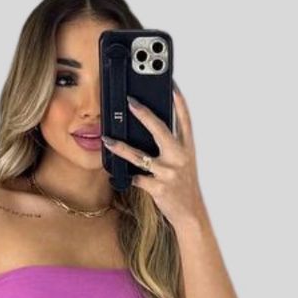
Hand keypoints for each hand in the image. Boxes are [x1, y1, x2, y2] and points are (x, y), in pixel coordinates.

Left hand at [101, 83, 204, 227]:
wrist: (190, 213)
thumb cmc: (184, 185)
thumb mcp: (184, 162)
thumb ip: (172, 145)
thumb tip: (152, 127)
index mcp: (187, 148)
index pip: (185, 119)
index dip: (178, 100)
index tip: (171, 83)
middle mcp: (179, 157)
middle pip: (160, 130)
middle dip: (144, 114)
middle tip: (131, 101)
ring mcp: (168, 173)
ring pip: (139, 157)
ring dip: (121, 148)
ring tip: (107, 140)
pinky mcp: (158, 188)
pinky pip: (136, 179)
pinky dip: (126, 177)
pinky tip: (119, 175)